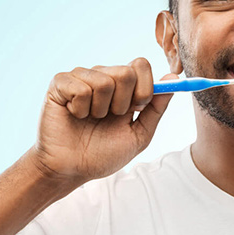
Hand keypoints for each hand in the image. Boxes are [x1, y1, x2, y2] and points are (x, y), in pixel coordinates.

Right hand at [29, 57, 178, 182]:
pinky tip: (74, 115)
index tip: (136, 110)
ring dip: (100, 109)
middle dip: (123, 103)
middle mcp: (103, 75)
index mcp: (123, 85)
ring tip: (90, 119)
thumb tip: (173, 78)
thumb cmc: (103, 154)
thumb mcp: (139, 134)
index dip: (144, 89)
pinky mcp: (60, 83)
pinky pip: (80, 88)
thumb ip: (157, 107)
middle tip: (109, 118)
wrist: (71, 169)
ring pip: (104, 81)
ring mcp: (81, 77)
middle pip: (126, 72)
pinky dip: (80, 109)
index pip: (141, 65)